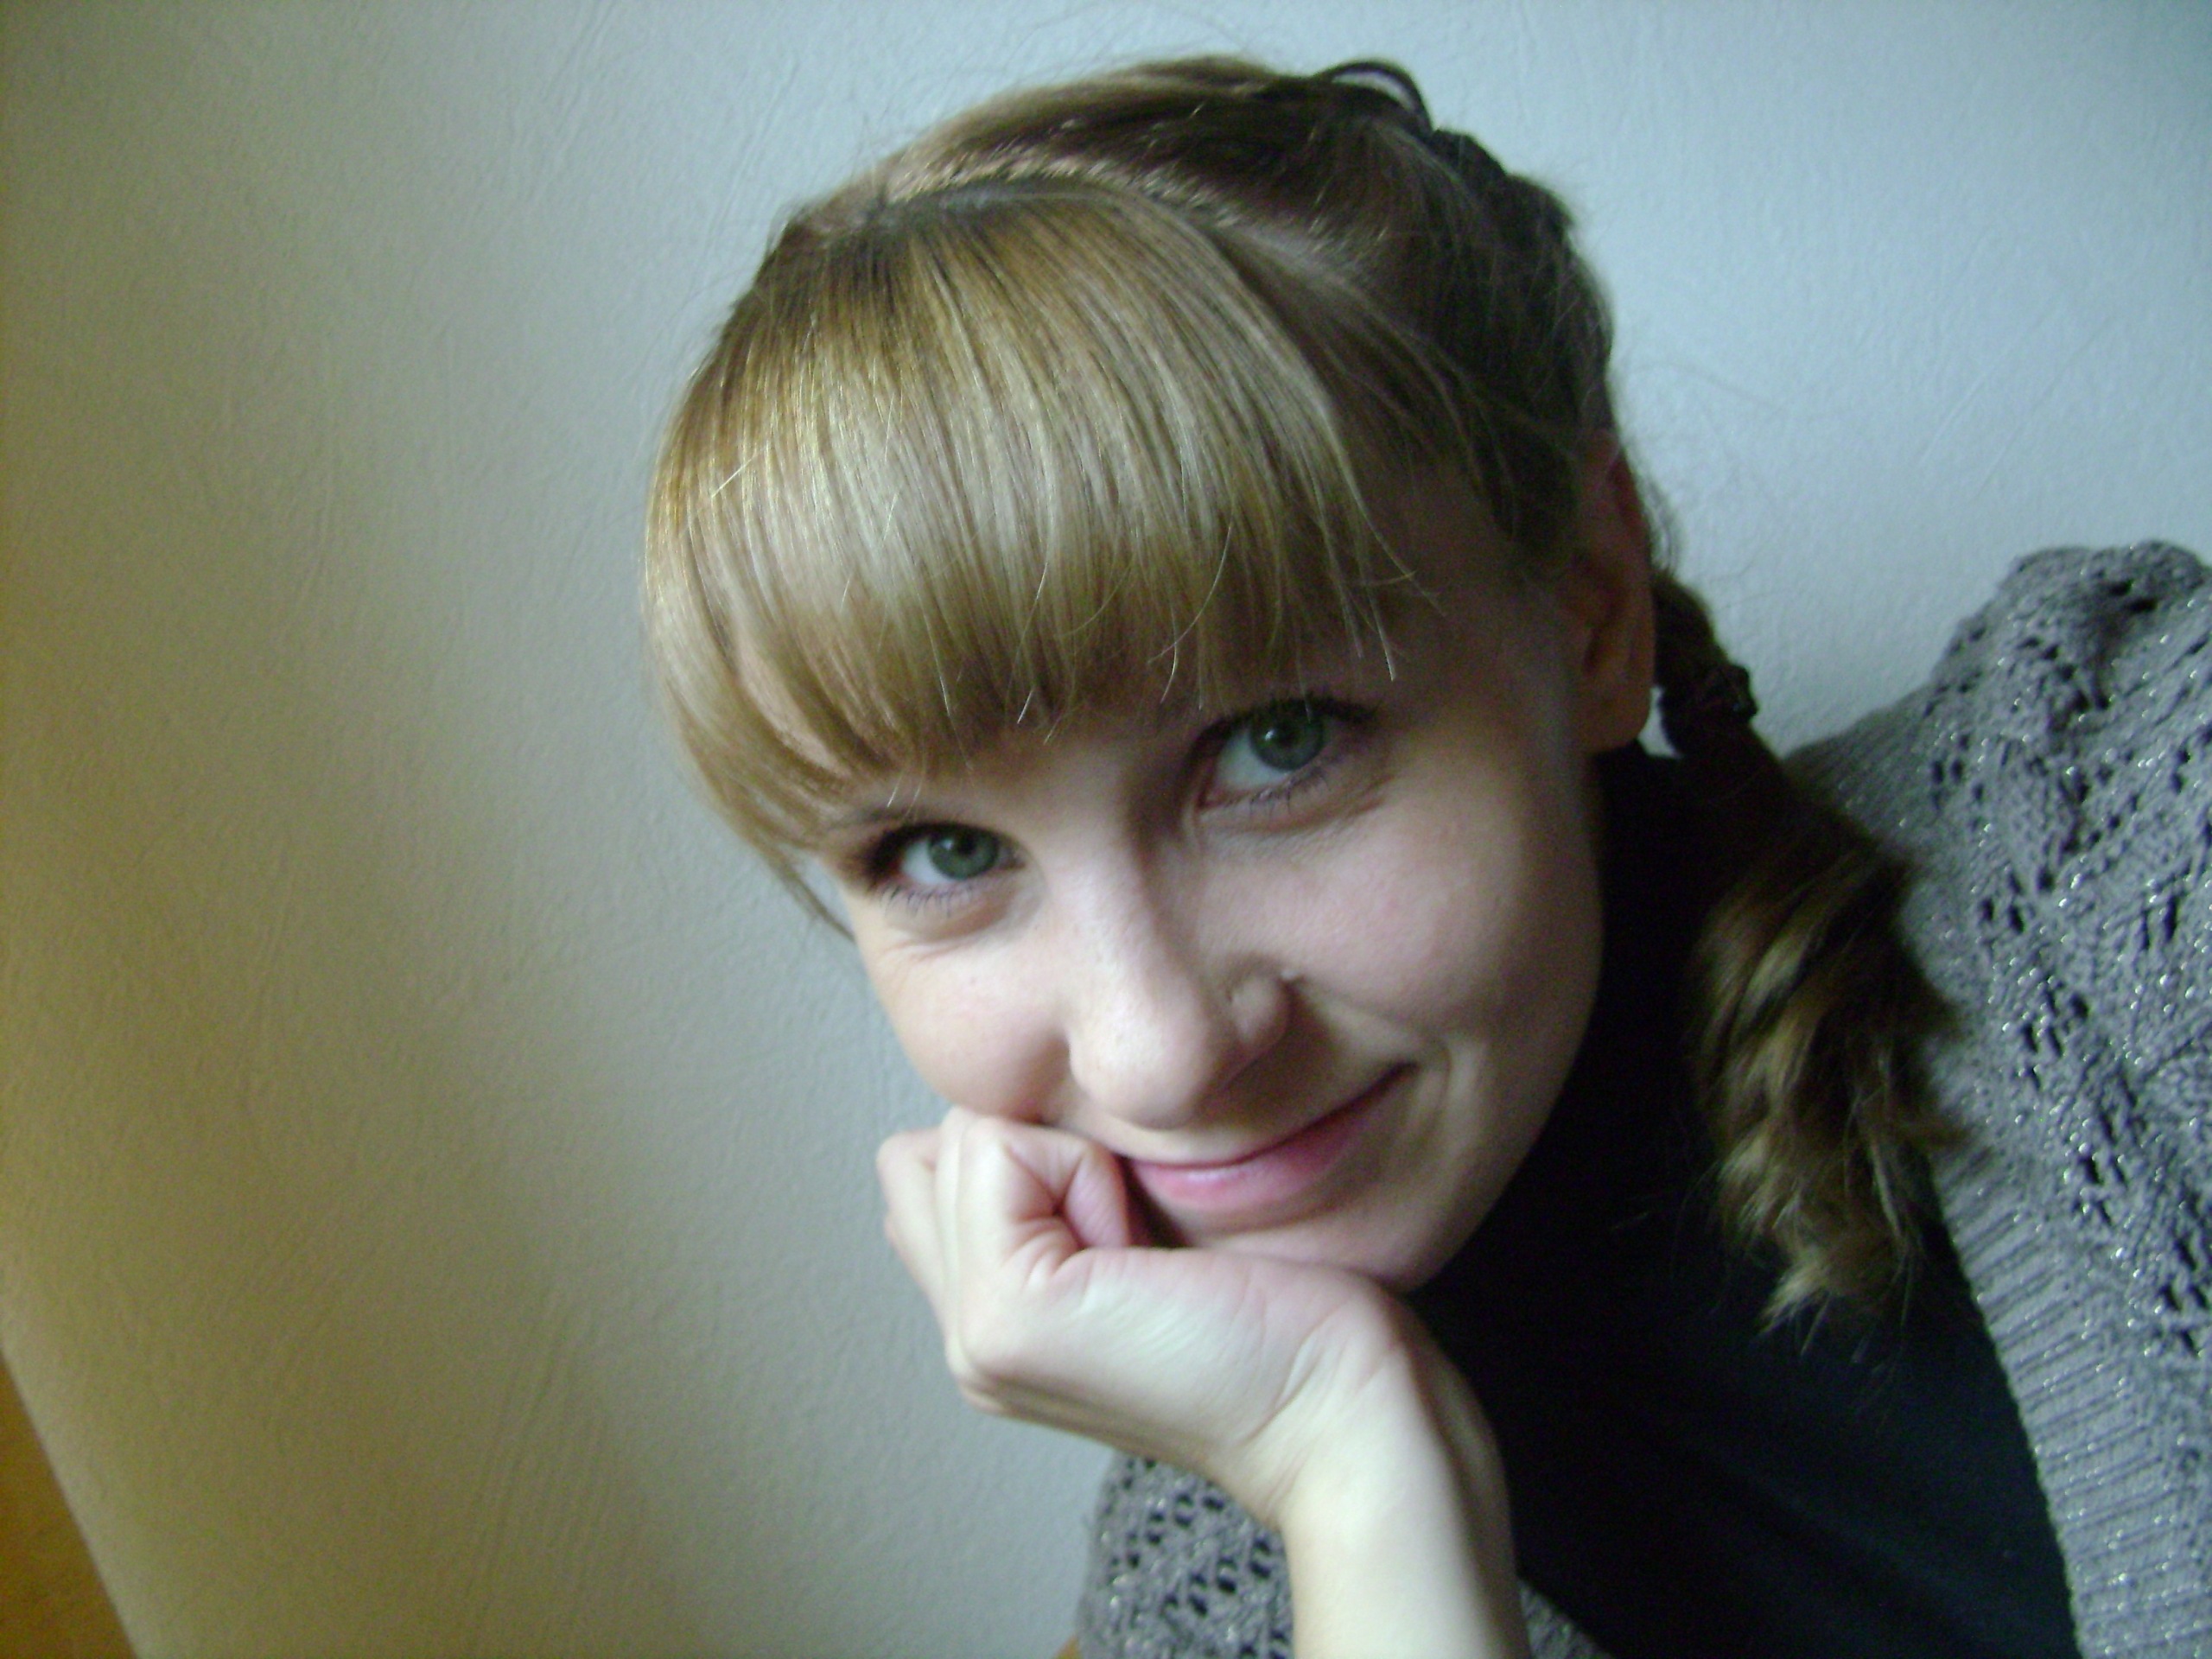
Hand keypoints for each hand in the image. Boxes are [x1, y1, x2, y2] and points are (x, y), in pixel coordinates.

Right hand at [878, 1108, 1529, 1656]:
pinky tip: (1145, 1256)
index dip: (1037, 1155)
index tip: (1132, 1233)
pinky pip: (1003, 1151)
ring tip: (1144, 1253)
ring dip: (1071, 1159)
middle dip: (1042, 1149)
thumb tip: (984, 1124)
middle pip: (934, 1145)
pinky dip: (1085, 1171)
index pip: (926, 1167)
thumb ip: (1043, 1197)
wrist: (1341, 1415)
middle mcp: (963, 1338)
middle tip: (1137, 1241)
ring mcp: (975, 1335)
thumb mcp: (1142, 1236)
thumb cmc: (1284, 1323)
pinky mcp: (1008, 1314)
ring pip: (967, 1137)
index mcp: (989, 1323)